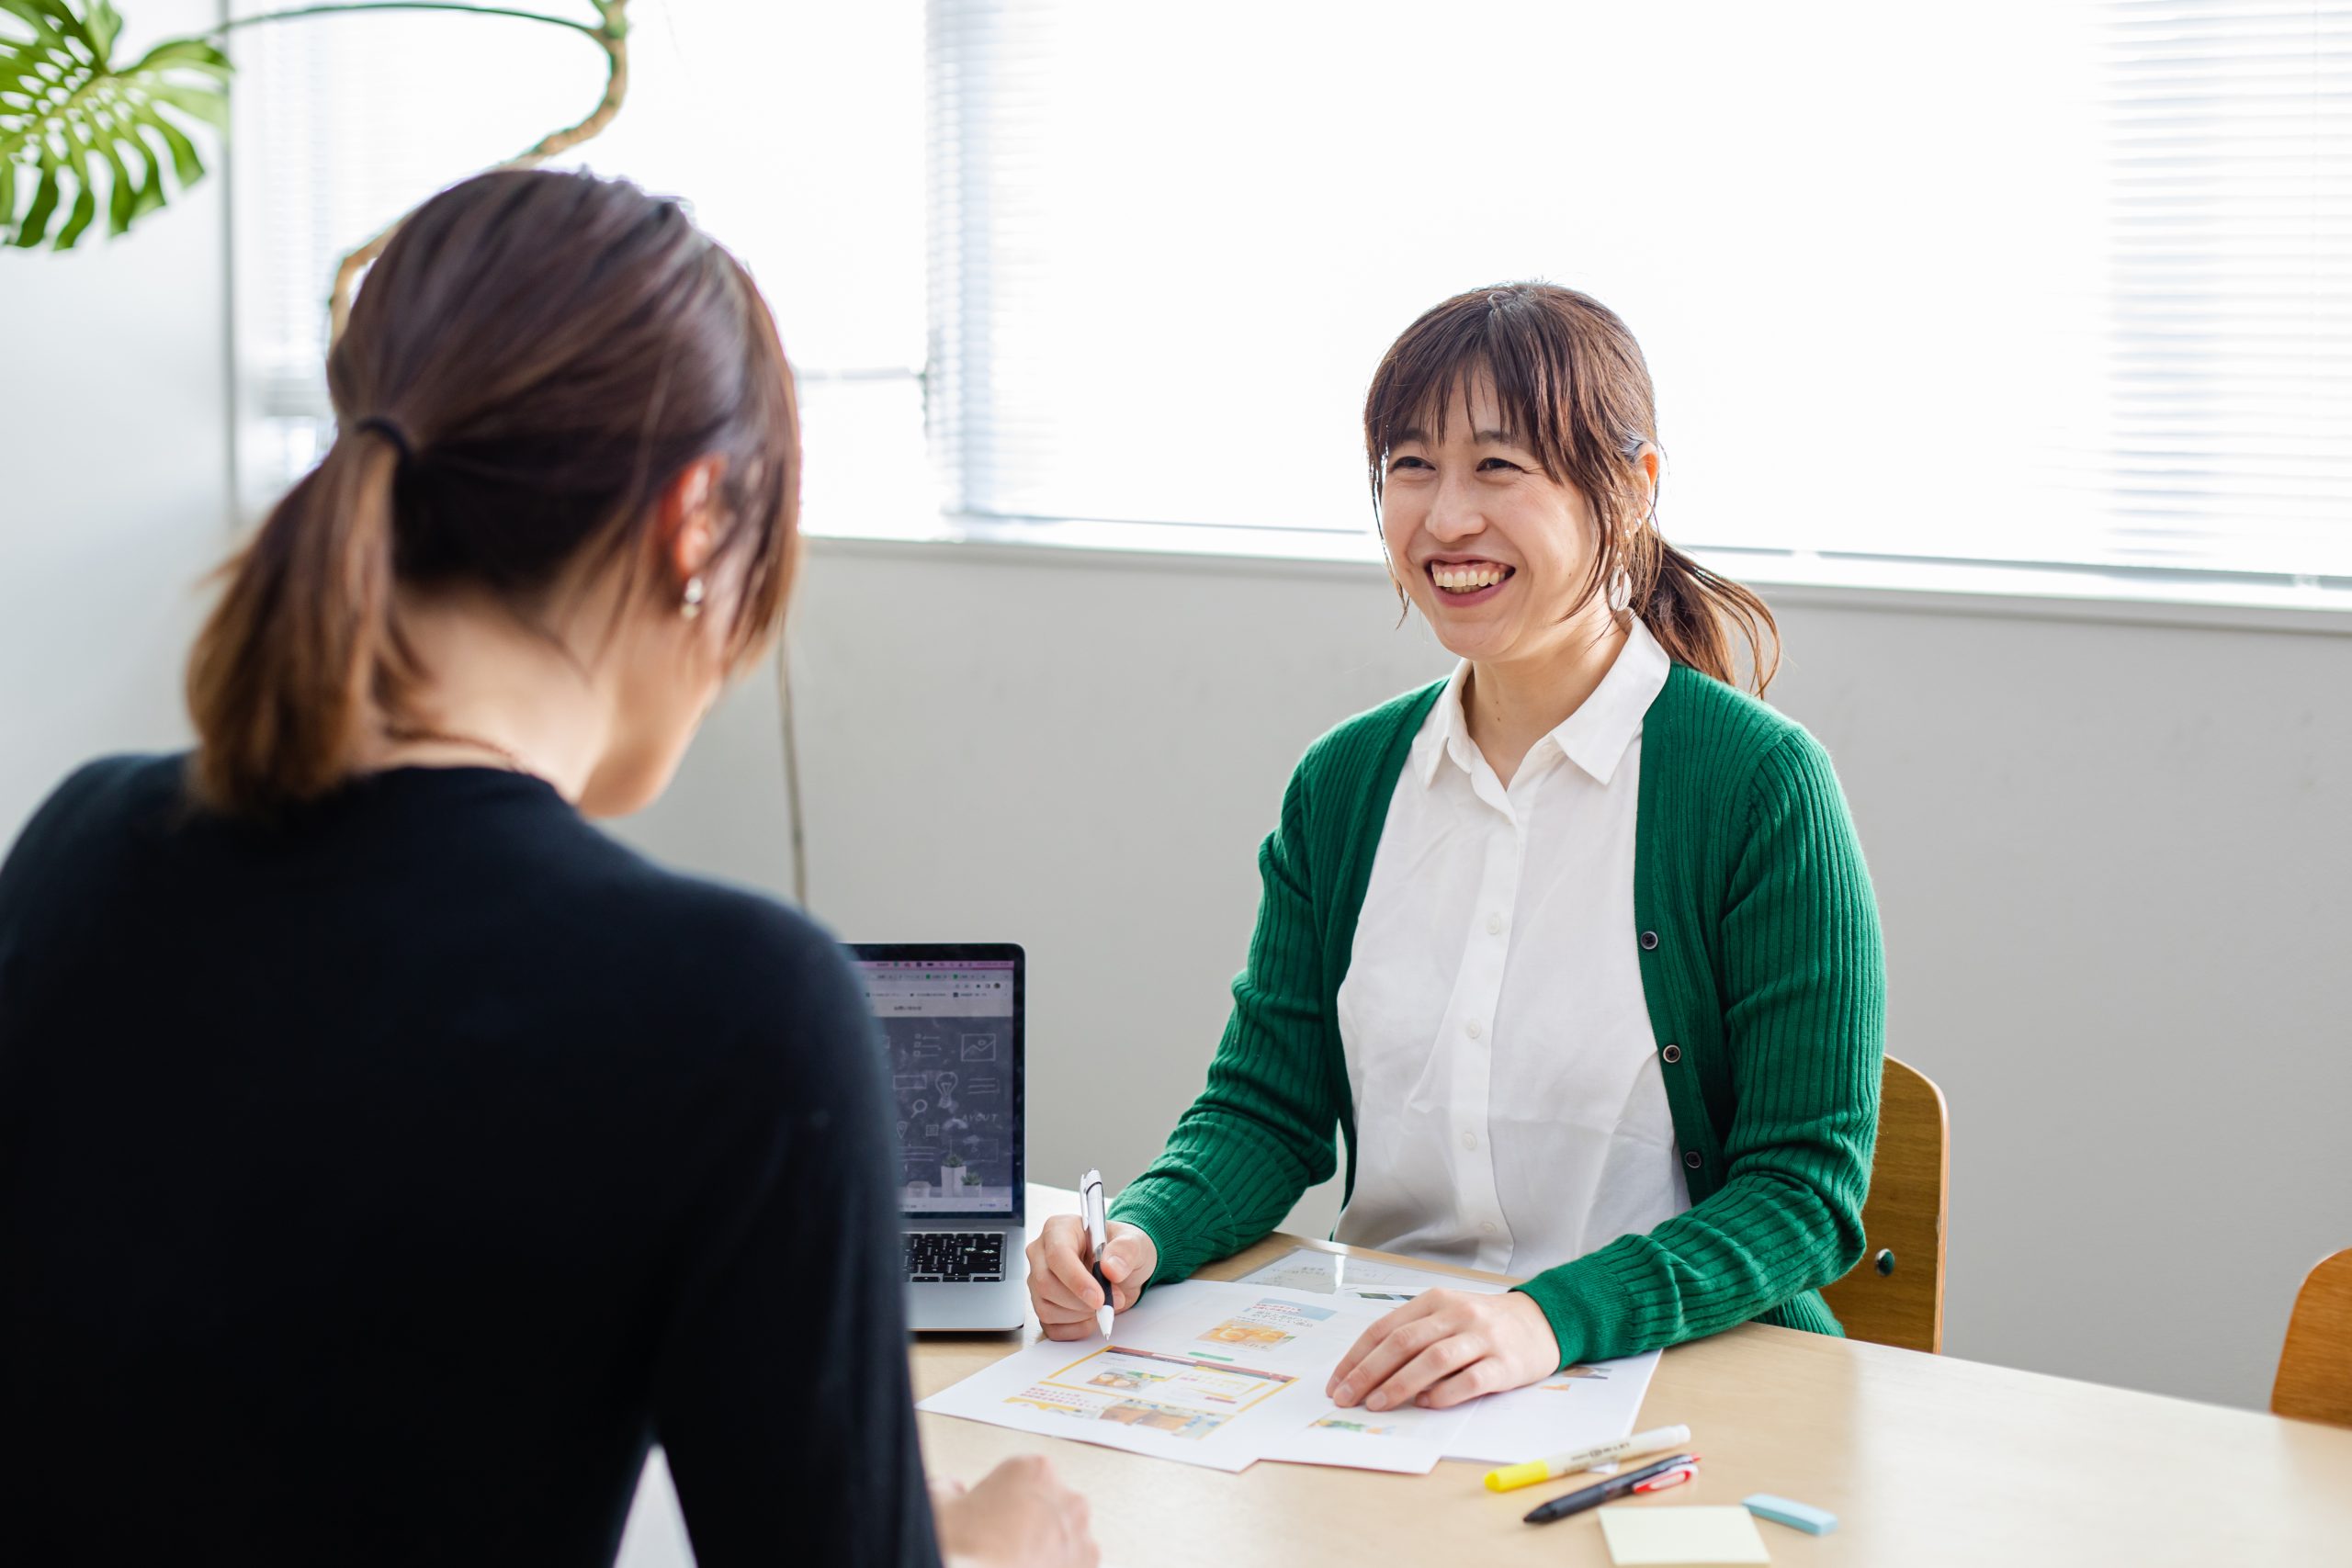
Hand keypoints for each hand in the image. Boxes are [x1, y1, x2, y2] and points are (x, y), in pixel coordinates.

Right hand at [933, 1455, 1096, 1567]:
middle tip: (1006, 1541)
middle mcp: (1066, 1497)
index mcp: (1035, 1469)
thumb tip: (952, 1489)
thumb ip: (952, 1488)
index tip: (997, 1513)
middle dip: (1034, 1520)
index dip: (1009, 1497)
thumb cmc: (961, 1546)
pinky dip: (1058, 1566)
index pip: (1028, 1476)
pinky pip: (1076, 1563)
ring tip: (1018, 1561)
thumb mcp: (937, 1500)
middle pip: (1053, 1504)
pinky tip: (1030, 1567)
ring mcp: (1080, 1535)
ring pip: (1067, 1536)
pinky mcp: (1087, 1565)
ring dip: (1050, 1546)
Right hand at [1025, 1214, 1156, 1340]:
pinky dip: (1075, 1328)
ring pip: (1046, 1308)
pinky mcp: (1043, 1304)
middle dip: (1081, 1301)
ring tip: (1103, 1304)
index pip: (1057, 1255)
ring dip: (1080, 1315)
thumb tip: (1110, 1268)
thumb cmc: (1121, 1251)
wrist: (1122, 1270)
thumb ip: (1126, 1250)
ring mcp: (1038, 1280)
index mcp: (1059, 1229)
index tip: (1099, 1297)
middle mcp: (1041, 1253)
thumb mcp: (1135, 1243)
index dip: (1076, 1280)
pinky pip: (1050, 1326)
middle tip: (1111, 1302)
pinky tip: (1090, 1316)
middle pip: (1046, 1284)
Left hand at [1325, 1288, 1559, 1410]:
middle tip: (1347, 1398)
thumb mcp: (1446, 1316)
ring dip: (1400, 1384)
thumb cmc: (1483, 1324)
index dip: (1357, 1357)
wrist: (1541, 1321)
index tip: (1337, 1383)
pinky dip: (1445, 1393)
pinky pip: (1471, 1380)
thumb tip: (1368, 1372)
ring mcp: (1483, 1337)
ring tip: (1377, 1404)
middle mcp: (1456, 1314)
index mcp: (1434, 1301)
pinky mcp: (1505, 1364)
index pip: (1385, 1328)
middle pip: (1403, 1342)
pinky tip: (1426, 1404)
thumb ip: (1413, 1335)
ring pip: (1433, 1359)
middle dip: (1368, 1372)